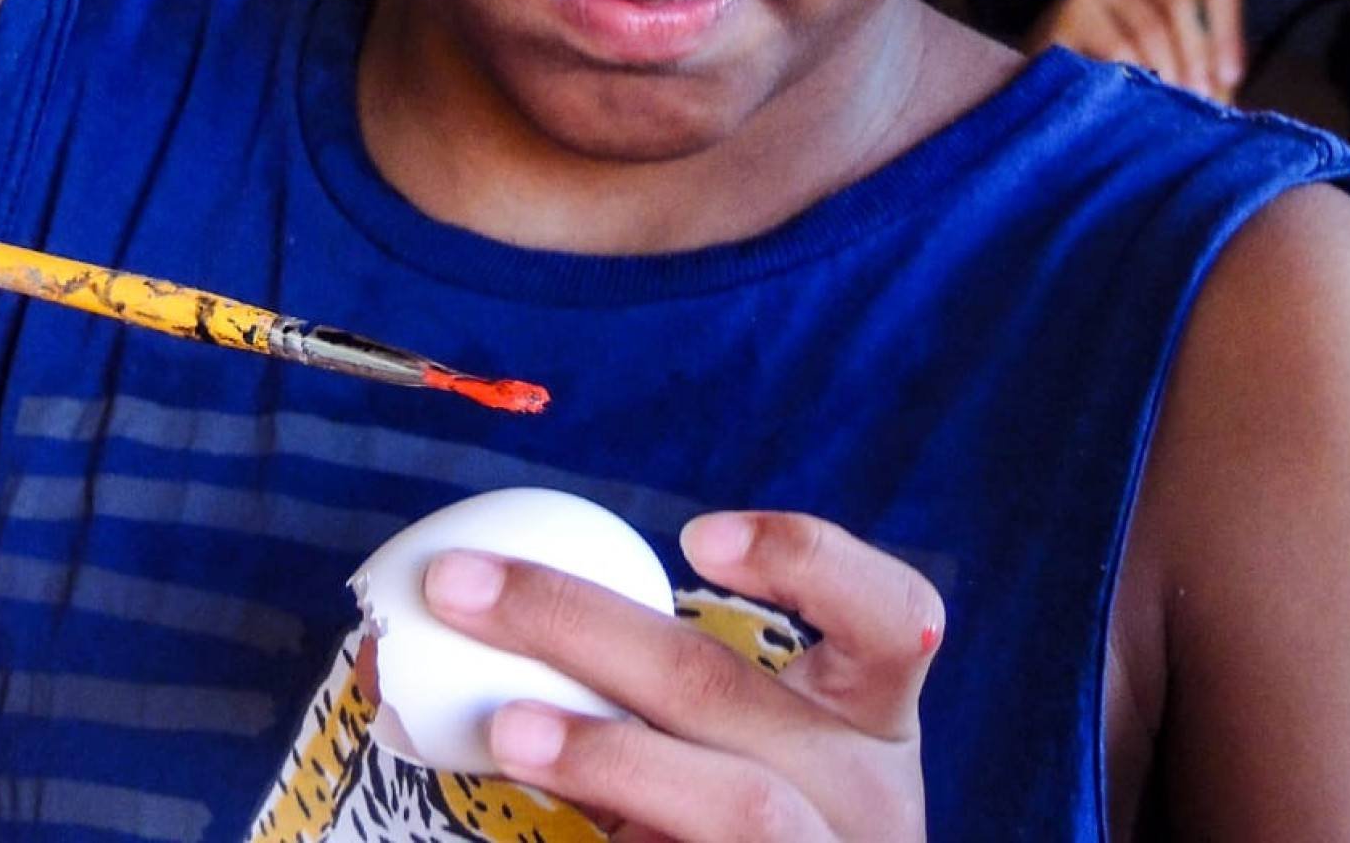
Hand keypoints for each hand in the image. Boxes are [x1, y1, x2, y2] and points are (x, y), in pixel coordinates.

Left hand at [420, 510, 940, 840]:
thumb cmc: (735, 814)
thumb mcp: (734, 743)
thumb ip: (655, 677)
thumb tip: (485, 594)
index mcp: (869, 716)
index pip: (892, 614)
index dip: (806, 559)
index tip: (694, 536)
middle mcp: (867, 792)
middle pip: (725, 688)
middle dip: (575, 624)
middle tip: (458, 588)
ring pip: (737, 804)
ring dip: (605, 755)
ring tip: (505, 729)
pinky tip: (539, 835)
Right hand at [1030, 0, 1245, 99]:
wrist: (1060, 59)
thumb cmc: (1133, 50)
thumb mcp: (1180, 41)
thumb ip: (1209, 50)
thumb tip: (1227, 80)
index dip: (1227, 38)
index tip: (1230, 78)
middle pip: (1183, 5)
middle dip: (1197, 57)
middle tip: (1201, 99)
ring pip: (1151, 28)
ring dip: (1167, 72)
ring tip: (1171, 104)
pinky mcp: (1072, 8)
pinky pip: (1118, 47)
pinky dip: (1135, 75)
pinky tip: (1138, 95)